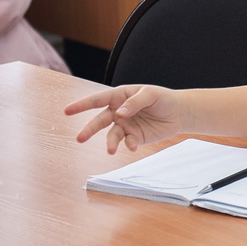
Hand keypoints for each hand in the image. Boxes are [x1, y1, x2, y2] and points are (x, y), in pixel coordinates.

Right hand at [64, 85, 185, 153]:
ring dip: (110, 143)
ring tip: (110, 150)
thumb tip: (120, 113)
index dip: (82, 105)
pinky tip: (133, 146)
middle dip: (89, 129)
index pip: (97, 100)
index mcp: (119, 96)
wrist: (179, 113)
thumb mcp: (151, 94)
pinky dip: (128, 145)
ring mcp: (124, 125)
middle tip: (79, 138)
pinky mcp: (133, 136)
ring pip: (111, 135)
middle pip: (99, 120)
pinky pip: (126, 142)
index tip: (67, 111)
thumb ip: (134, 102)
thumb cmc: (163, 98)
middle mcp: (118, 111)